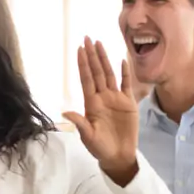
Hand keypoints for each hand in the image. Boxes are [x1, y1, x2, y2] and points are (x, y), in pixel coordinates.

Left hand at [63, 37, 139, 184]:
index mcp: (91, 104)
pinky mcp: (128, 103)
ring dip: (104, 59)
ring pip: (109, 74)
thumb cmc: (100, 148)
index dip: (83, 64)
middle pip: (96, 72)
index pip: (87, 79)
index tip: (79, 49)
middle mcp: (102, 97)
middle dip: (91, 55)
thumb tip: (65, 113)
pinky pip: (126, 85)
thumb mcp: (88, 137)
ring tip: (99, 44)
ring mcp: (115, 99)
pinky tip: (122, 60)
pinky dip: (125, 73)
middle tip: (87, 38)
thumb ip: (79, 123)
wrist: (118, 155)